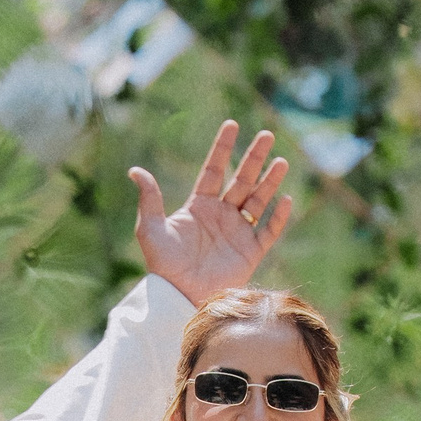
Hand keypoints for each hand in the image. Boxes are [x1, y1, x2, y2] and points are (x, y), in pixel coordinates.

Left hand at [131, 120, 292, 308]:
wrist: (179, 295)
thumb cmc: (162, 264)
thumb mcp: (150, 228)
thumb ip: (149, 199)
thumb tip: (135, 170)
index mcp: (199, 206)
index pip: (214, 170)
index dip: (223, 148)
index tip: (232, 124)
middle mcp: (221, 215)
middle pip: (241, 180)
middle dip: (254, 158)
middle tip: (267, 135)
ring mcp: (237, 233)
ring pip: (258, 200)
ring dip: (269, 181)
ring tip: (281, 161)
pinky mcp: (250, 252)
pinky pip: (268, 231)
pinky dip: (278, 217)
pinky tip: (285, 199)